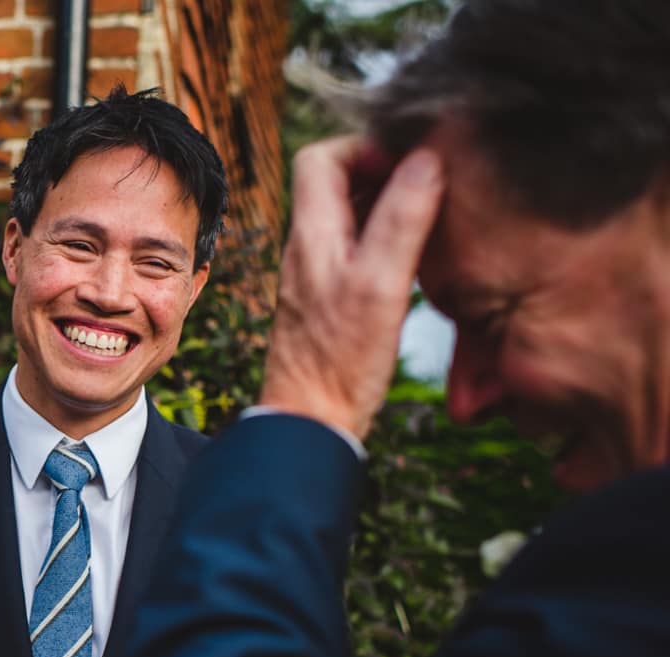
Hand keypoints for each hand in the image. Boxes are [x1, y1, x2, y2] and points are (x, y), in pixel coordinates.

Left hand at [259, 136, 446, 440]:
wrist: (310, 422)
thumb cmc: (341, 361)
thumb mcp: (381, 284)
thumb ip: (402, 219)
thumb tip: (425, 158)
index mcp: (311, 235)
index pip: (321, 158)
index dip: (365, 146)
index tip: (410, 160)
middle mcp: (308, 248)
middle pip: (338, 182)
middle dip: (385, 171)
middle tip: (434, 181)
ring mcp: (319, 273)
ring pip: (352, 215)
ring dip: (391, 205)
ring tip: (437, 213)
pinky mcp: (332, 298)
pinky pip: (359, 248)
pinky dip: (389, 238)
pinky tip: (422, 256)